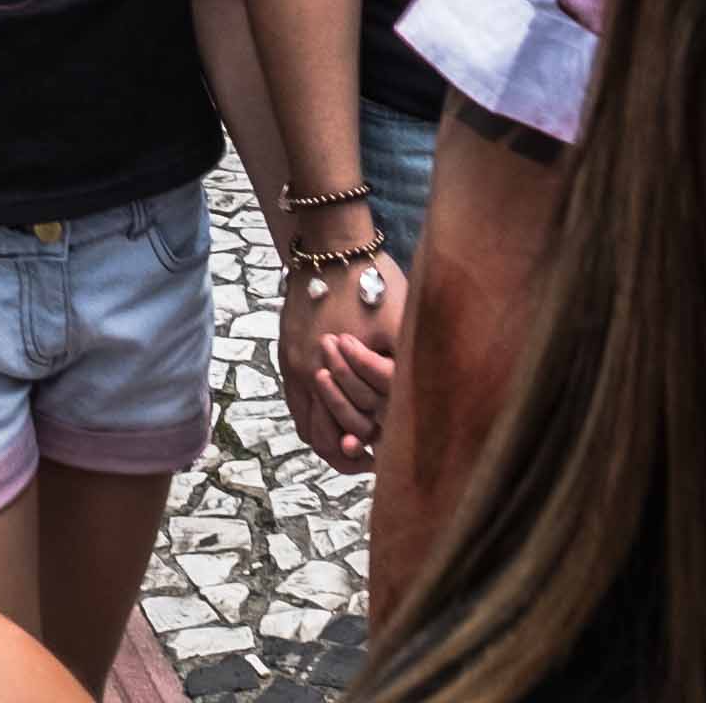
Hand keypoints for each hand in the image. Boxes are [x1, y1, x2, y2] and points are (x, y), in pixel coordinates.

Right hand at [276, 254, 407, 469]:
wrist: (332, 244)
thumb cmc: (372, 283)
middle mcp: (308, 373)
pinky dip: (313, 417)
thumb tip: (418, 407)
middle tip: (370, 460)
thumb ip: (399, 371)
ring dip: (327, 438)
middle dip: (344, 456)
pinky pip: (295, 401)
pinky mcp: (287, 352)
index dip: (366, 454)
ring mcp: (294, 363)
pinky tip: (333, 415)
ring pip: (304, 422)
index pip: (346, 434)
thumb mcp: (398, 327)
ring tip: (352, 443)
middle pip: (320, 437)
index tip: (385, 460)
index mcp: (333, 371)